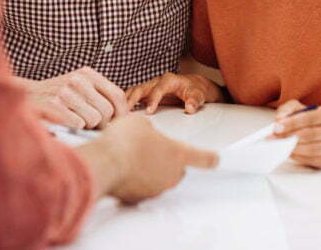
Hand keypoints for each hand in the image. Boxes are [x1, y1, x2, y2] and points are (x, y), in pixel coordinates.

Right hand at [22, 67, 127, 128]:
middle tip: (92, 124)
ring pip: (94, 119)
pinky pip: (78, 124)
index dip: (122, 114)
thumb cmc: (60, 95)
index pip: (117, 95)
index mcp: (87, 74)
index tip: (119, 123)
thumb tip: (126, 115)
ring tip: (77, 121)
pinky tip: (66, 123)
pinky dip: (74, 128)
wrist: (28, 96)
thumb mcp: (80, 86)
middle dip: (102, 123)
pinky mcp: (53, 105)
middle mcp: (77, 80)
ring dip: (87, 126)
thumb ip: (101, 94)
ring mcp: (65, 92)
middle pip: (107, 111)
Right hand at [86, 114, 217, 204]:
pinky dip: (135, 180)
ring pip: (158, 178)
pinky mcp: (139, 197)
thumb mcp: (139, 122)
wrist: (104, 163)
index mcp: (177, 153)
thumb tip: (144, 135)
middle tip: (150, 150)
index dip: (210, 158)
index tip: (215, 160)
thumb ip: (149, 130)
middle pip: (177, 169)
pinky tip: (123, 170)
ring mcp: (156, 188)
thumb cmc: (124, 141)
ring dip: (150, 170)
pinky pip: (142, 187)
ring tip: (131, 158)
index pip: (203, 158)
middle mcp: (171, 174)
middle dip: (167, 160)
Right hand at [125, 72, 223, 113]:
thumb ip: (195, 101)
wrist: (195, 86)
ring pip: (134, 91)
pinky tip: (118, 111)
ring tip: (116, 112)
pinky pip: (133, 96)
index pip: (158, 89)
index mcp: (169, 80)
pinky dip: (125, 102)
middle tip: (124, 112)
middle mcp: (157, 81)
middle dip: (132, 99)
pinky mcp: (147, 93)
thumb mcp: (199, 95)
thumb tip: (190, 108)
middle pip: (141, 88)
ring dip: (125, 101)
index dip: (153, 100)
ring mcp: (150, 87)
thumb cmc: (196, 89)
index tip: (149, 111)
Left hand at [274, 99, 320, 168]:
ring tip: (280, 144)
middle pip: (312, 134)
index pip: (311, 117)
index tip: (277, 126)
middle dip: (290, 135)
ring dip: (294, 147)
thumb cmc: (310, 119)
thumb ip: (288, 110)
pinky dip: (299, 157)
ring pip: (313, 149)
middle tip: (275, 136)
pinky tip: (289, 151)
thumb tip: (281, 119)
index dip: (293, 122)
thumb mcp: (299, 107)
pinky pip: (313, 160)